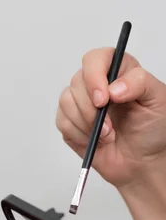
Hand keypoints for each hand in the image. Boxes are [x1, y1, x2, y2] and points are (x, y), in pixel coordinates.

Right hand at [56, 48, 165, 187]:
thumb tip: (113, 88)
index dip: (94, 76)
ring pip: (66, 102)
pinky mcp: (68, 120)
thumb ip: (139, 83)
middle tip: (110, 127)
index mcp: (118, 71)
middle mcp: (96, 83)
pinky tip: (95, 139)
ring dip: (87, 123)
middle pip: (77, 81)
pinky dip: (79, 134)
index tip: (103, 99)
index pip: (96, 58)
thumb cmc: (152, 129)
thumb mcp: (158, 100)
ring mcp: (79, 102)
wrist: (141, 160)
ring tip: (107, 134)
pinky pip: (62, 121)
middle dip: (92, 109)